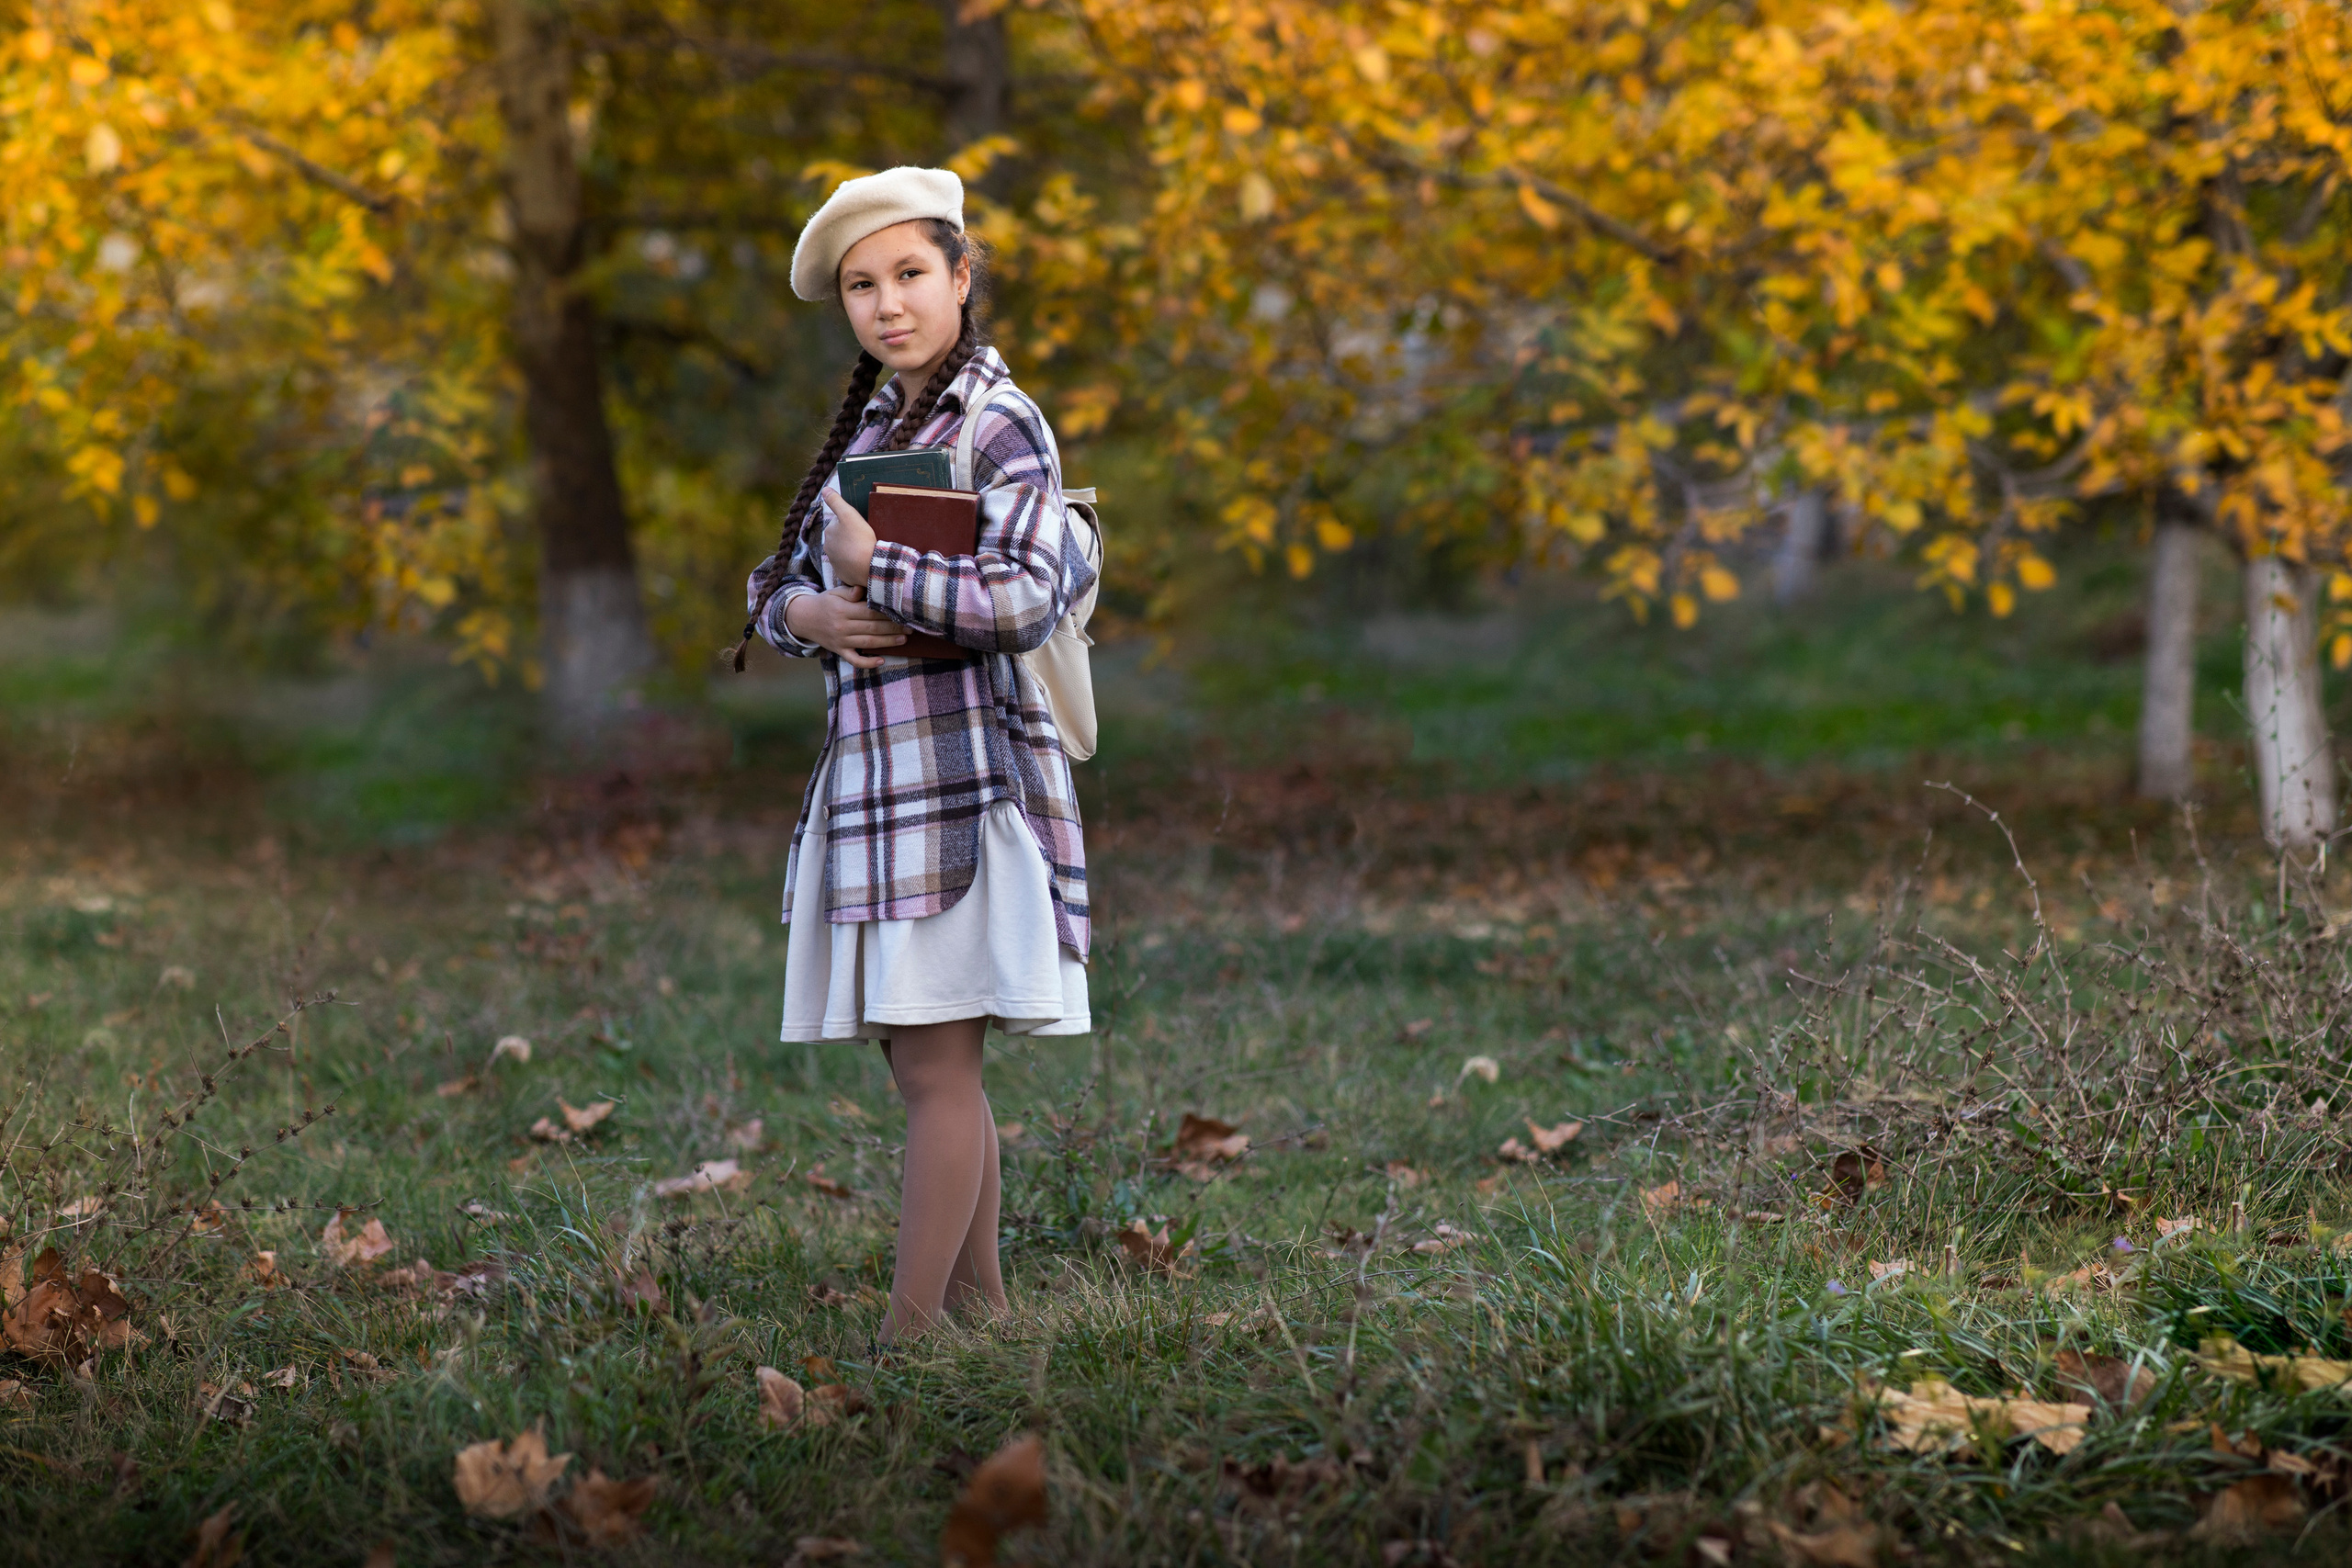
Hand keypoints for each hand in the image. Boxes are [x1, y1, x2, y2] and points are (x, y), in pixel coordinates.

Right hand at [782, 584, 905, 668]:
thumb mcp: (835, 592)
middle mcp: (842, 626)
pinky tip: (881, 661)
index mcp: (843, 610)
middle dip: (893, 628)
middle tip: (910, 627)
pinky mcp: (839, 651)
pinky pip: (854, 659)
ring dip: (887, 642)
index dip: (888, 614)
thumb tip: (862, 589)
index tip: (903, 613)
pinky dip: (867, 662)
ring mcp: (841, 641)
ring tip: (904, 639)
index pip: (870, 612)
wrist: (803, 618)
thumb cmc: (825, 602)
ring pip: (868, 643)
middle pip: (872, 628)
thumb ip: (850, 591)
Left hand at [820, 490, 877, 586]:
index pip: (839, 523)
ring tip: (865, 549)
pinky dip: (855, 563)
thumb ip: (836, 501)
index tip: (861, 525)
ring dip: (853, 549)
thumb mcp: (849, 514)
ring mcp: (835, 562)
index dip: (851, 522)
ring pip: (845, 551)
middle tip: (864, 537)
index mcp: (828, 533)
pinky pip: (849, 566)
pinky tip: (864, 561)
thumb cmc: (860, 539)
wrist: (868, 567)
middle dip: (850, 536)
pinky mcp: (844, 574)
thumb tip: (825, 490)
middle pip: (841, 537)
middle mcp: (828, 548)